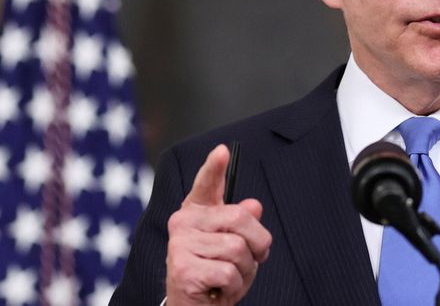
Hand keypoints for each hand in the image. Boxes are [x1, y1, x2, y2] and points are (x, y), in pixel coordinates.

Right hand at [166, 145, 271, 304]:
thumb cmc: (217, 277)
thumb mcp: (236, 248)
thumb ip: (243, 225)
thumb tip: (253, 205)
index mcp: (196, 213)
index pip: (206, 185)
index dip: (214, 168)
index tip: (222, 150)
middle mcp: (183, 224)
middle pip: (240, 218)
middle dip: (257, 244)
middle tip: (250, 261)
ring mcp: (179, 246)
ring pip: (237, 249)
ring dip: (245, 271)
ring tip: (229, 280)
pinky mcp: (182, 269)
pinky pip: (229, 272)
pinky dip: (234, 287)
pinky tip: (219, 291)